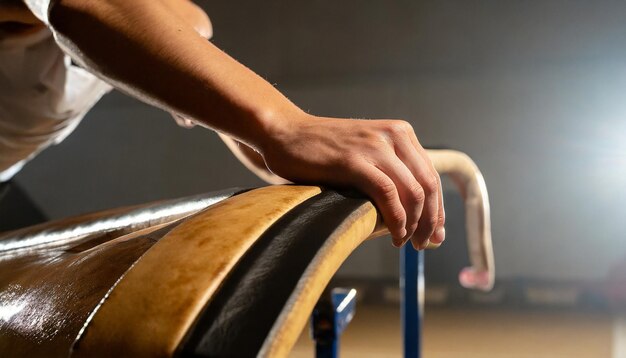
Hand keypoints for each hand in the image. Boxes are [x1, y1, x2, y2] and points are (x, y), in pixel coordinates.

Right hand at [259, 114, 444, 248]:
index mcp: (400, 133)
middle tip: (423, 245)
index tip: (435, 235)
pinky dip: (397, 219)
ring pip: (412, 192)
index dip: (438, 210)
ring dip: (414, 224)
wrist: (284, 133)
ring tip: (405, 243)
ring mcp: (374, 146)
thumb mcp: (364, 154)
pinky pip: (388, 194)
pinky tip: (395, 235)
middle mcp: (393, 136)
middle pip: (428, 186)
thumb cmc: (320, 151)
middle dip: (430, 221)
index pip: (431, 176)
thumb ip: (388, 174)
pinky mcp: (354, 161)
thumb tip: (412, 214)